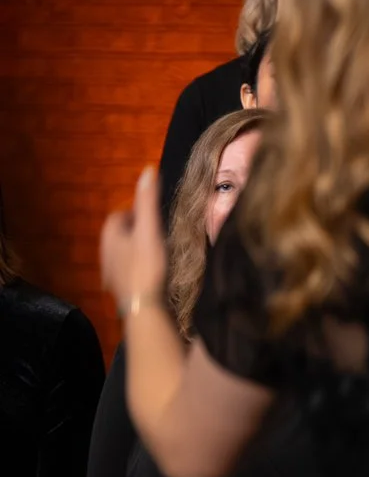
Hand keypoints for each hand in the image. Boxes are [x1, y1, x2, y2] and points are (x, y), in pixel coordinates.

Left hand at [98, 168, 167, 315]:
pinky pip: (125, 269)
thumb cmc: (147, 265)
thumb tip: (148, 170)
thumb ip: (148, 201)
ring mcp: (110, 270)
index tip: (152, 219)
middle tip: (155, 235)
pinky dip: (135, 267)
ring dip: (134, 250)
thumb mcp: (150, 230)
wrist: (142, 305)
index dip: (134, 214)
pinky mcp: (117, 286)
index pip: (118, 216)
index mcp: (110, 234)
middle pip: (119, 234)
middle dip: (134, 232)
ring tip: (154, 253)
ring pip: (121, 252)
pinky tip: (148, 273)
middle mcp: (105, 251)